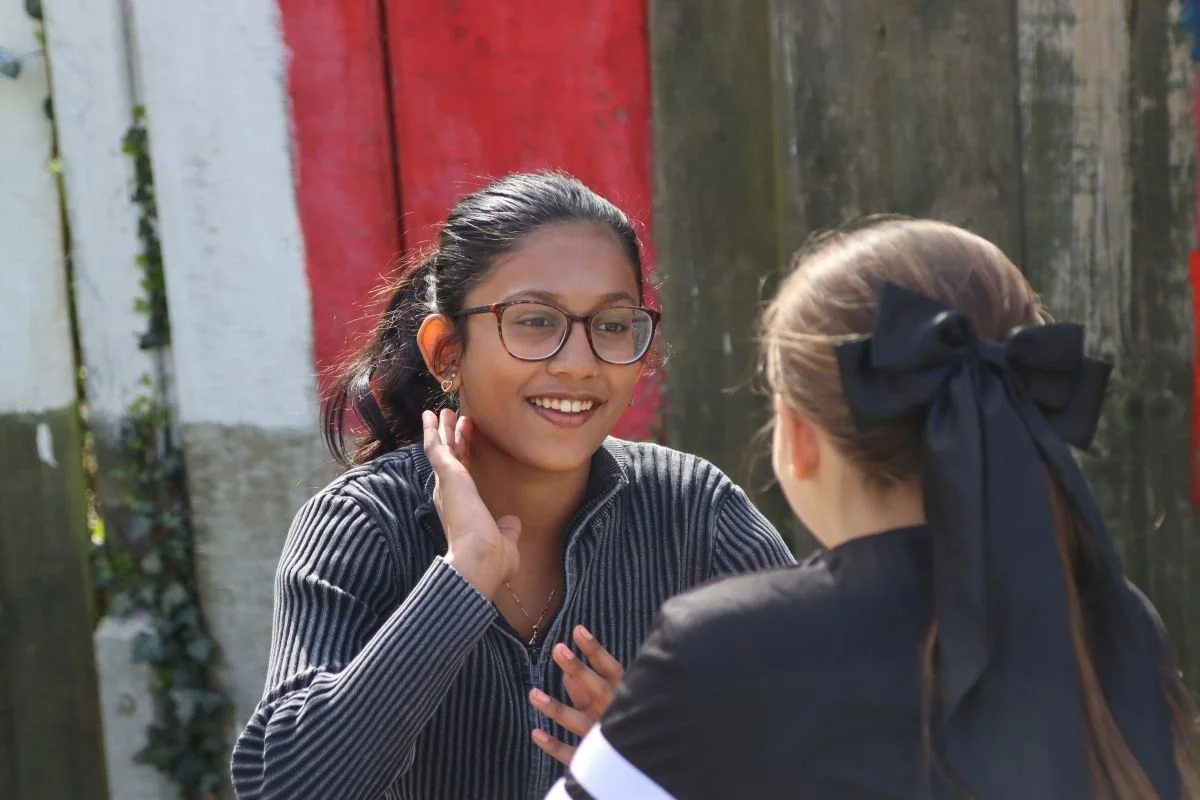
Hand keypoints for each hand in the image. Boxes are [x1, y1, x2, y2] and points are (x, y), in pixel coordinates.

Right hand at [422, 409, 520, 597]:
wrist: (479, 561)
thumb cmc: (491, 561)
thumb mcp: (505, 542)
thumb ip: (507, 530)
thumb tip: (512, 524)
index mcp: (461, 509)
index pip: (462, 475)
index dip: (463, 455)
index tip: (466, 438)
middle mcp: (449, 495)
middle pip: (449, 459)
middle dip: (450, 438)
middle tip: (450, 418)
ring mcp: (447, 484)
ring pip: (441, 449)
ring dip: (441, 430)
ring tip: (442, 412)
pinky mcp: (447, 474)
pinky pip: (436, 447)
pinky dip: (432, 431)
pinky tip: (431, 416)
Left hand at [528, 625, 624, 764]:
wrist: (647, 764)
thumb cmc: (629, 724)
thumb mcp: (614, 702)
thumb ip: (592, 689)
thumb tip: (566, 674)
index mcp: (626, 697)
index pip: (611, 670)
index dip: (595, 651)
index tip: (578, 630)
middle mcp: (615, 714)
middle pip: (597, 689)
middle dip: (578, 669)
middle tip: (558, 650)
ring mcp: (603, 738)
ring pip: (580, 722)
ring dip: (556, 708)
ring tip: (533, 694)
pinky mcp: (594, 761)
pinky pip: (572, 754)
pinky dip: (554, 745)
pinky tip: (535, 732)